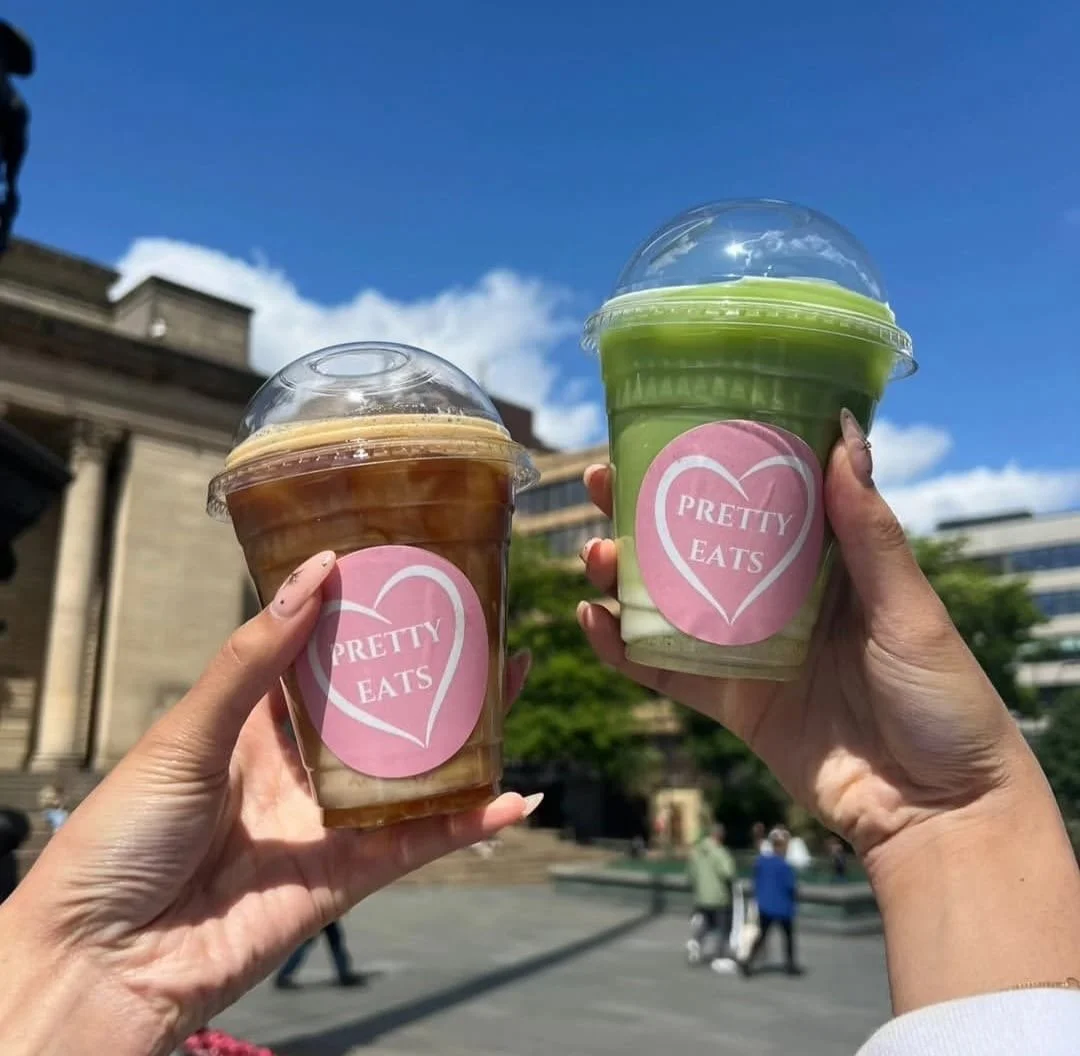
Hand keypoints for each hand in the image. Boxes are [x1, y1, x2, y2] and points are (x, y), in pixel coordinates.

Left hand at [0, 552, 535, 1055]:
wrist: (100, 963)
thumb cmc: (120, 837)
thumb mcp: (188, 732)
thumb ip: (255, 659)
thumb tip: (316, 573)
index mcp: (252, 725)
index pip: (322, 659)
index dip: (364, 619)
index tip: (406, 578)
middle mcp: (296, 768)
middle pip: (379, 711)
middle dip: (429, 672)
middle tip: (480, 625)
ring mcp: (326, 822)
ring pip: (410, 770)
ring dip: (463, 735)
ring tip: (509, 685)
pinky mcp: (345, 878)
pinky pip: (417, 843)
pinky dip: (466, 823)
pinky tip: (512, 798)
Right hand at [578, 418, 1022, 856]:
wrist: (938, 812)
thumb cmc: (942, 699)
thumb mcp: (909, 609)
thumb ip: (868, 530)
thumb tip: (846, 432)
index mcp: (826, 563)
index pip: (757, 497)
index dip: (710, 463)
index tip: (664, 430)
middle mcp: (779, 600)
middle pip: (698, 545)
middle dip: (644, 512)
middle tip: (601, 484)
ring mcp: (749, 651)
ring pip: (669, 602)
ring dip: (623, 575)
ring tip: (595, 555)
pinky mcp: (730, 702)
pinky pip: (665, 670)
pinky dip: (622, 649)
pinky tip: (591, 620)